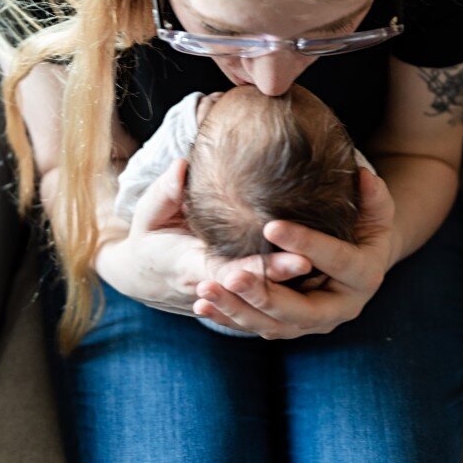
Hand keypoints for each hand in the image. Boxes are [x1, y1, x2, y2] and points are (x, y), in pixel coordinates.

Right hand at [110, 157, 312, 316]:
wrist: (143, 275)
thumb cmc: (150, 236)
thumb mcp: (149, 213)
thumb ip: (165, 192)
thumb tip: (182, 165)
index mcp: (188, 266)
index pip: (226, 270)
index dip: (254, 268)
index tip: (282, 257)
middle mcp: (211, 284)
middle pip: (250, 285)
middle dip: (279, 275)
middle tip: (309, 261)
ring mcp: (225, 293)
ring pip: (259, 295)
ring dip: (288, 285)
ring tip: (318, 266)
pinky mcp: (235, 294)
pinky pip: (261, 296)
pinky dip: (287, 289)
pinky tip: (317, 272)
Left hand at [193, 168, 395, 338]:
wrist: (361, 260)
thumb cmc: (366, 226)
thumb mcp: (376, 210)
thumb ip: (373, 196)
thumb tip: (363, 176)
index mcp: (364, 276)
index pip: (335, 260)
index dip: (305, 242)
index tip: (271, 225)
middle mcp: (341, 309)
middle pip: (302, 311)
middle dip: (265, 294)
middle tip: (233, 275)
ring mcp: (314, 323)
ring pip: (274, 325)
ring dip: (237, 310)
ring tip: (205, 290)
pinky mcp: (291, 326)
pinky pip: (257, 326)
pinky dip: (228, 317)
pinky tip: (201, 305)